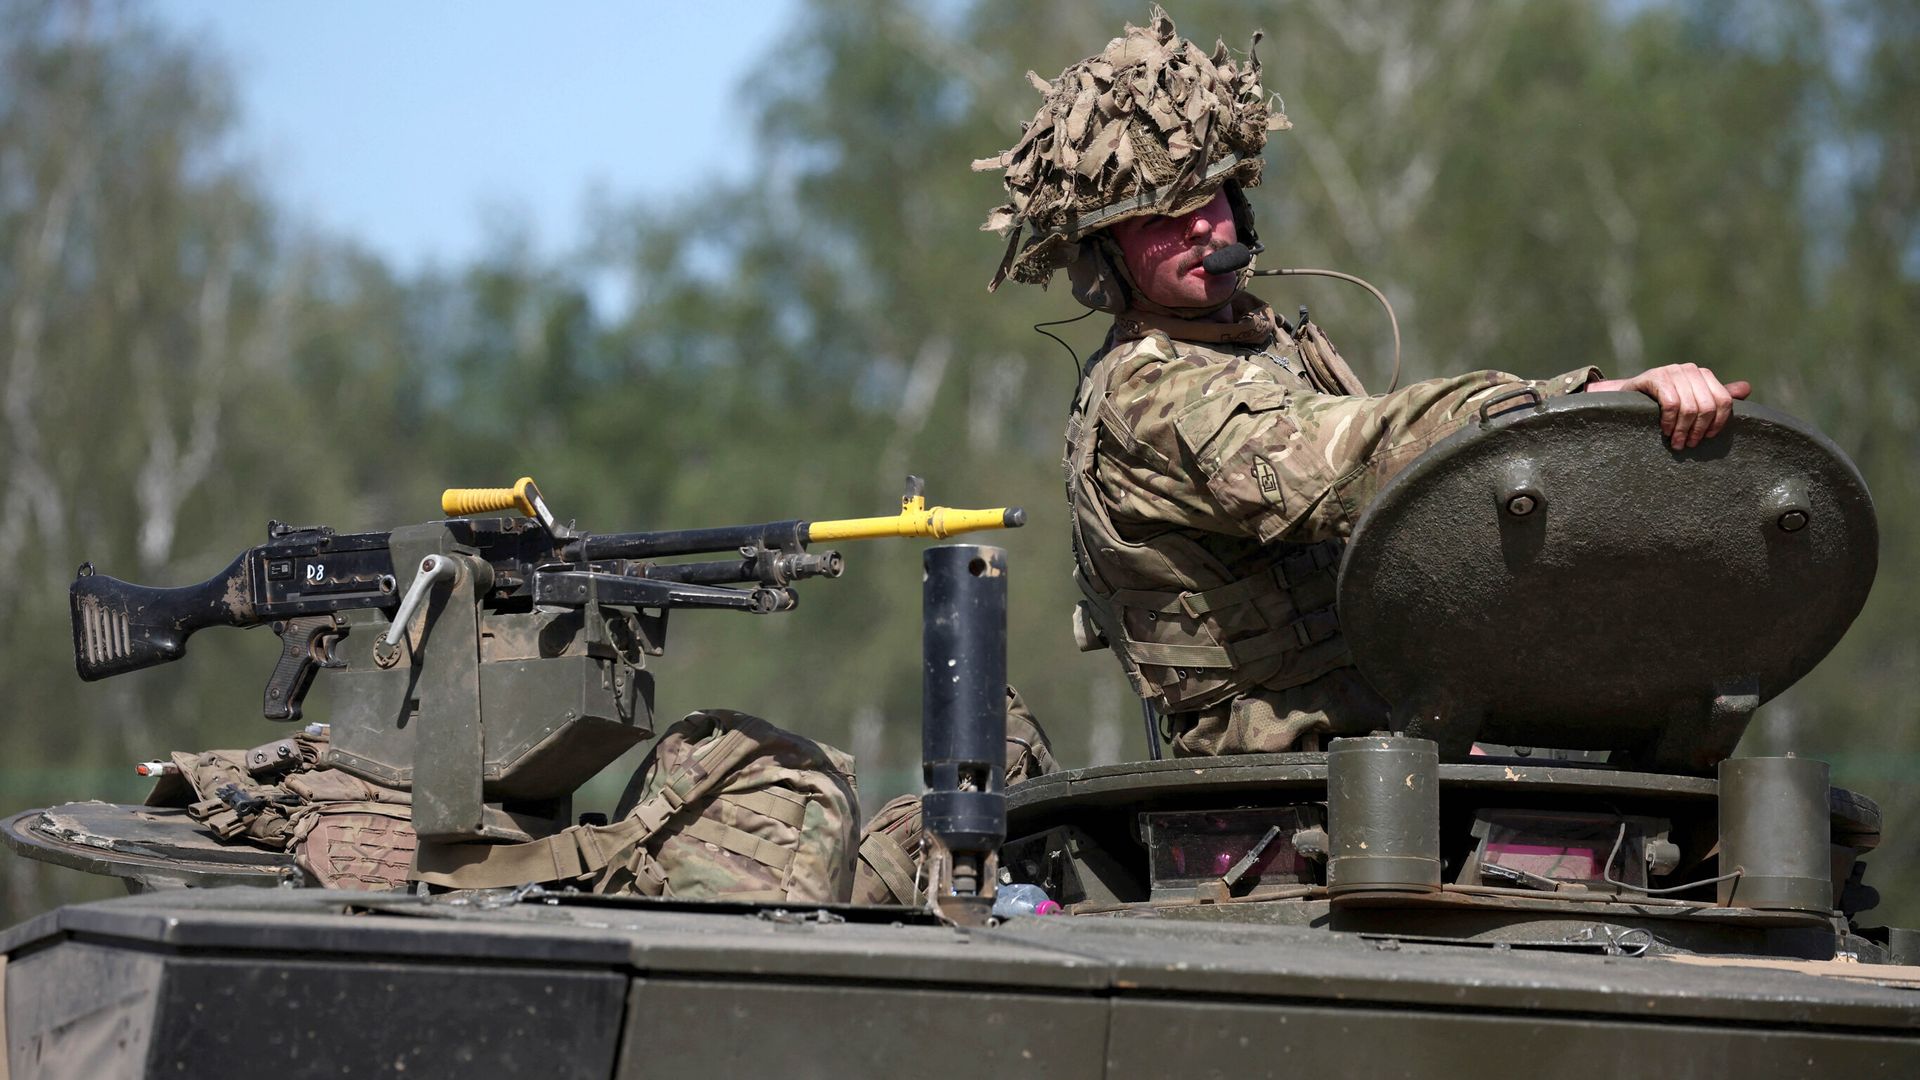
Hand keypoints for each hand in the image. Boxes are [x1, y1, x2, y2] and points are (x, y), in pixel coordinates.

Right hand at [1584, 364, 1751, 448]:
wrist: (1626, 398)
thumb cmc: (1660, 403)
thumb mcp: (1691, 400)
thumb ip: (1716, 397)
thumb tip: (1746, 389)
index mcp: (1703, 375)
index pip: (1723, 400)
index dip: (1718, 423)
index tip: (1707, 438)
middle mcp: (1690, 369)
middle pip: (1707, 406)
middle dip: (1698, 430)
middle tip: (1688, 445)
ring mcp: (1672, 371)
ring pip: (1690, 407)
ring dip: (1683, 430)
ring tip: (1676, 443)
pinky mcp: (1655, 377)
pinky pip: (1671, 404)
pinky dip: (1669, 422)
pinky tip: (1664, 431)